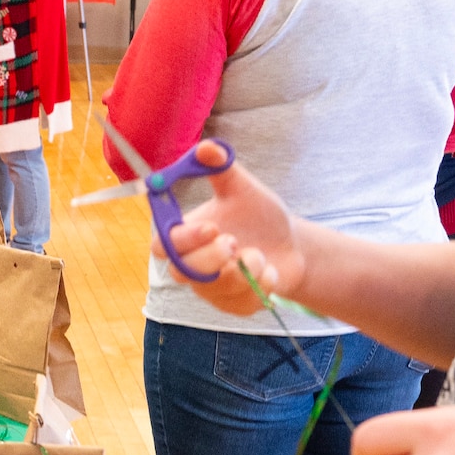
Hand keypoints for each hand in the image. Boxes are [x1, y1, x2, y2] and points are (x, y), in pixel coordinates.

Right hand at [153, 142, 304, 314]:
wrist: (291, 245)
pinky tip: (270, 271)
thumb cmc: (258, 216)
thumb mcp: (243, 188)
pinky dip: (260, 285)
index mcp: (187, 236)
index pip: (163, 245)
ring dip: (243, 269)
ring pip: (214, 289)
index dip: (182, 239)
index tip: (212, 226)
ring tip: (260, 255)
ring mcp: (212, 290)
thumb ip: (222, 169)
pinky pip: (240, 303)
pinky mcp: (233, 306)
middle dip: (210, 258)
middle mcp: (193, 266)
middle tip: (234, 242)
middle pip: (181, 272)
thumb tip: (206, 147)